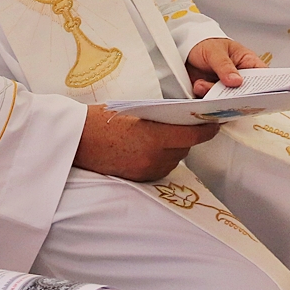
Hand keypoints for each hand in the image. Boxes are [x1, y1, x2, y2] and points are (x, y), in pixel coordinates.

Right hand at [74, 105, 219, 181]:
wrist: (75, 141)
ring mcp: (146, 170)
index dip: (207, 129)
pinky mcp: (139, 179)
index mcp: (153, 137)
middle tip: (185, 124)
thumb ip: (159, 116)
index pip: (193, 136)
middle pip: (185, 148)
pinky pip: (160, 168)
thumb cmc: (100, 120)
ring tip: (160, 136)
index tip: (214, 122)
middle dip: (187, 136)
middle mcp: (153, 157)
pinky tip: (148, 148)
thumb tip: (181, 117)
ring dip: (173, 149)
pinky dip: (161, 158)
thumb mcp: (133, 111)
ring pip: (174, 160)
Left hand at [185, 36, 264, 96]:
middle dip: (233, 95)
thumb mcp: (216, 51)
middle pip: (245, 94)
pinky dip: (204, 96)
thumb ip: (225, 66)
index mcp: (248, 63)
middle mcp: (239, 78)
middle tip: (224, 92)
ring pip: (227, 100)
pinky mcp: (213, 95)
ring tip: (202, 84)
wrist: (185, 50)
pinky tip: (198, 85)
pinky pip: (212, 102)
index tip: (256, 93)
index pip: (263, 77)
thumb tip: (237, 81)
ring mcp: (226, 88)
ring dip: (214, 95)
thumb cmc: (206, 44)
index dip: (264, 87)